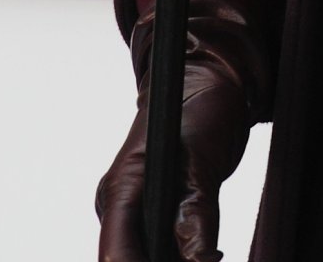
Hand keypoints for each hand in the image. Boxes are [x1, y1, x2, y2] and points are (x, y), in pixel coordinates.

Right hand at [96, 0, 256, 261]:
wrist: (207, 79)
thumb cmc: (199, 104)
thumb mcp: (203, 159)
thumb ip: (197, 213)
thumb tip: (200, 261)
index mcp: (122, 186)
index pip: (116, 253)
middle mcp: (121, 203)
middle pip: (129, 257)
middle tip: (203, 259)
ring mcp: (135, 207)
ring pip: (147, 253)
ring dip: (175, 260)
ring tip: (205, 255)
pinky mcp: (154, 209)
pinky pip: (162, 245)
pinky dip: (182, 254)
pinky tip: (204, 253)